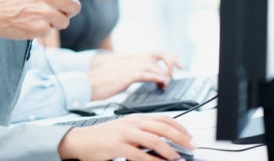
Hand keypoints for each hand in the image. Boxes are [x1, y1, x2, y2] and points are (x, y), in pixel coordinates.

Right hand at [0, 0, 111, 38]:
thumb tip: (72, 0)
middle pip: (74, 8)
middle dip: (66, 11)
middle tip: (49, 10)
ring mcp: (45, 12)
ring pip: (64, 22)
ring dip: (54, 21)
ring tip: (34, 16)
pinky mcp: (40, 28)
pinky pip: (50, 32)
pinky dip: (41, 30)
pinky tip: (27, 24)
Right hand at [57, 114, 193, 160]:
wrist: (82, 140)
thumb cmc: (104, 137)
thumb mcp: (126, 129)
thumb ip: (143, 132)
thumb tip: (163, 140)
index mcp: (135, 118)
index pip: (163, 118)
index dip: (179, 126)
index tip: (190, 135)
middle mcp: (132, 123)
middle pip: (162, 127)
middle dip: (180, 137)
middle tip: (192, 146)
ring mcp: (125, 134)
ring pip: (154, 140)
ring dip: (169, 151)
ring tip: (178, 158)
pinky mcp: (118, 146)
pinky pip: (140, 154)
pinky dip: (152, 160)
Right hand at [89, 52, 180, 99]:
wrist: (87, 84)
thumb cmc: (102, 82)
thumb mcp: (121, 75)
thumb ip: (134, 73)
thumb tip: (147, 78)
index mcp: (130, 58)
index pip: (154, 52)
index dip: (168, 57)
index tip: (178, 65)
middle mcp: (131, 60)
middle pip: (157, 54)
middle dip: (171, 61)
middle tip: (177, 71)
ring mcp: (128, 67)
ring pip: (152, 64)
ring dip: (163, 74)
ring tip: (166, 84)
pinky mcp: (125, 76)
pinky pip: (144, 74)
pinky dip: (155, 77)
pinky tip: (160, 82)